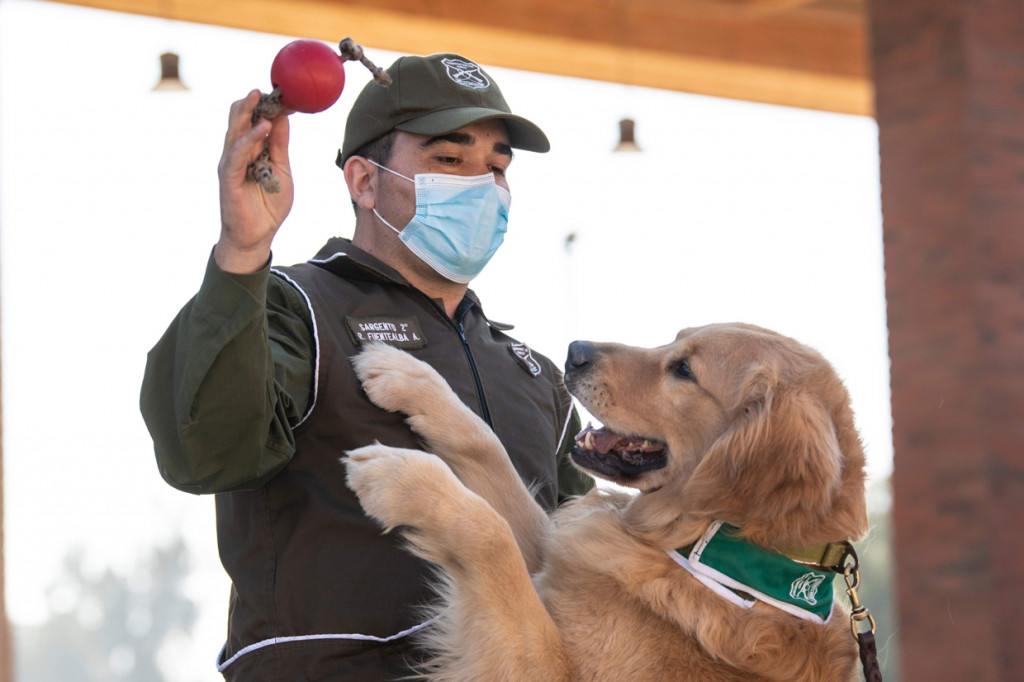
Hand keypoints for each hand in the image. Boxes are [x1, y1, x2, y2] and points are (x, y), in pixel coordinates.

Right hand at [214, 90, 294, 273]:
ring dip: (246, 113)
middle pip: (239, 120)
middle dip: (251, 102)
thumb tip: (283, 118)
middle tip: (265, 86)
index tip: (281, 91)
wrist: (256, 236)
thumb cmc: (268, 205)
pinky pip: (237, 154)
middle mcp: (237, 153)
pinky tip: (262, 128)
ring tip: (258, 96)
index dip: (265, 105)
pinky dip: (249, 140)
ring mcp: (231, 164)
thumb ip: (279, 145)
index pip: (253, 121)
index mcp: (250, 150)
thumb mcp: (281, 170)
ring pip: (235, 132)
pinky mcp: (228, 177)